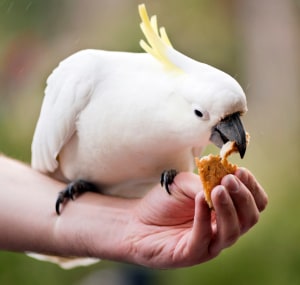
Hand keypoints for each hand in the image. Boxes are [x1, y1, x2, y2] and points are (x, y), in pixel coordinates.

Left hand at [125, 168, 267, 268]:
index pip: (253, 203)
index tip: (240, 171)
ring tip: (218, 189)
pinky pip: (203, 238)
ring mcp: (209, 244)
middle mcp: (222, 229)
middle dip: (242, 197)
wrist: (136, 222)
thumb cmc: (163, 203)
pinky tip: (200, 200)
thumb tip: (223, 178)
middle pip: (249, 218)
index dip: (251, 188)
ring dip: (227, 208)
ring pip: (232, 232)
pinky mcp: (191, 254)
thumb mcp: (184, 184)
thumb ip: (204, 181)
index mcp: (225, 212)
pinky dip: (203, 218)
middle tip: (229, 179)